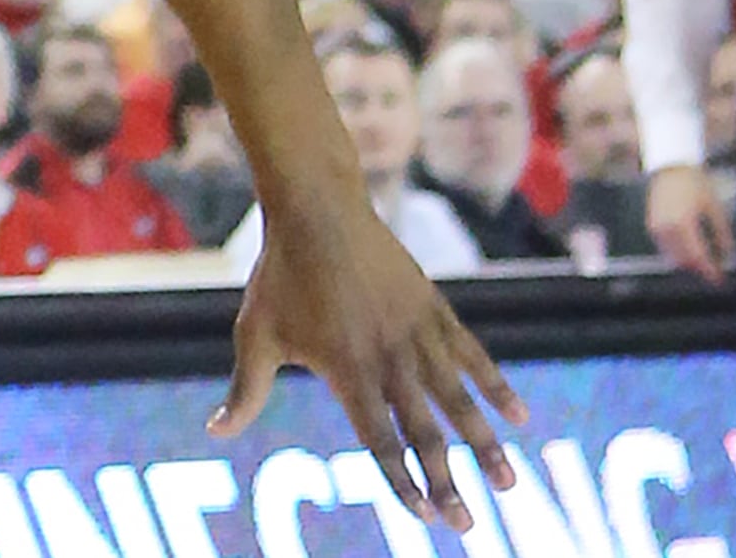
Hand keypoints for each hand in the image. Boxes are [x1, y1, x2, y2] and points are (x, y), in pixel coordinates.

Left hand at [218, 197, 525, 531]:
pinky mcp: (435, 309)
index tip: (424, 517)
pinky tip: (520, 416)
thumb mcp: (255, 335)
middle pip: (425, 432)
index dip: (403, 483)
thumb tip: (215, 432)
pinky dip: (496, 386)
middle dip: (448, 482)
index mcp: (348, 371)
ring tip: (508, 483)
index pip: (381, 441)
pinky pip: (474, 355)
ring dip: (485, 443)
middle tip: (468, 526)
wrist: (318, 210)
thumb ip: (246, 391)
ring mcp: (417, 333)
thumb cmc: (279, 277)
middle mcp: (389, 358)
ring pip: (459, 399)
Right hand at [645, 163, 735, 279]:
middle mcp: (666, 229)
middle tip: (715, 273)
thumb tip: (729, 254)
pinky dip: (678, 254)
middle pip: (684, 261)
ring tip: (705, 263)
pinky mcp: (652, 227)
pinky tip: (691, 251)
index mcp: (683, 224)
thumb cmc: (694, 183)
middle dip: (700, 270)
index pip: (698, 257)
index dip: (711, 272)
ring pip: (673, 257)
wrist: (672, 168)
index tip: (721, 280)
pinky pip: (665, 249)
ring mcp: (656, 228)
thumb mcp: (714, 207)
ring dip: (689, 264)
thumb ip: (722, 234)